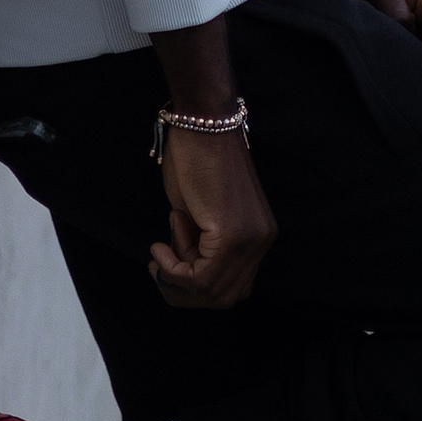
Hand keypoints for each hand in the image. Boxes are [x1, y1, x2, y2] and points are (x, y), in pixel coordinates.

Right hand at [149, 127, 277, 309]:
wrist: (201, 123)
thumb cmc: (196, 158)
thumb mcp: (201, 214)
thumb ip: (203, 245)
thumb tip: (187, 270)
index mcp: (259, 236)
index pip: (232, 287)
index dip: (194, 282)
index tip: (169, 254)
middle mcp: (261, 241)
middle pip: (225, 298)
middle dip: (185, 289)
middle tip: (161, 263)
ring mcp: (251, 240)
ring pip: (212, 292)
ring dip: (177, 277)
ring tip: (163, 247)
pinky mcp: (234, 235)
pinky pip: (201, 277)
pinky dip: (173, 270)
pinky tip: (160, 247)